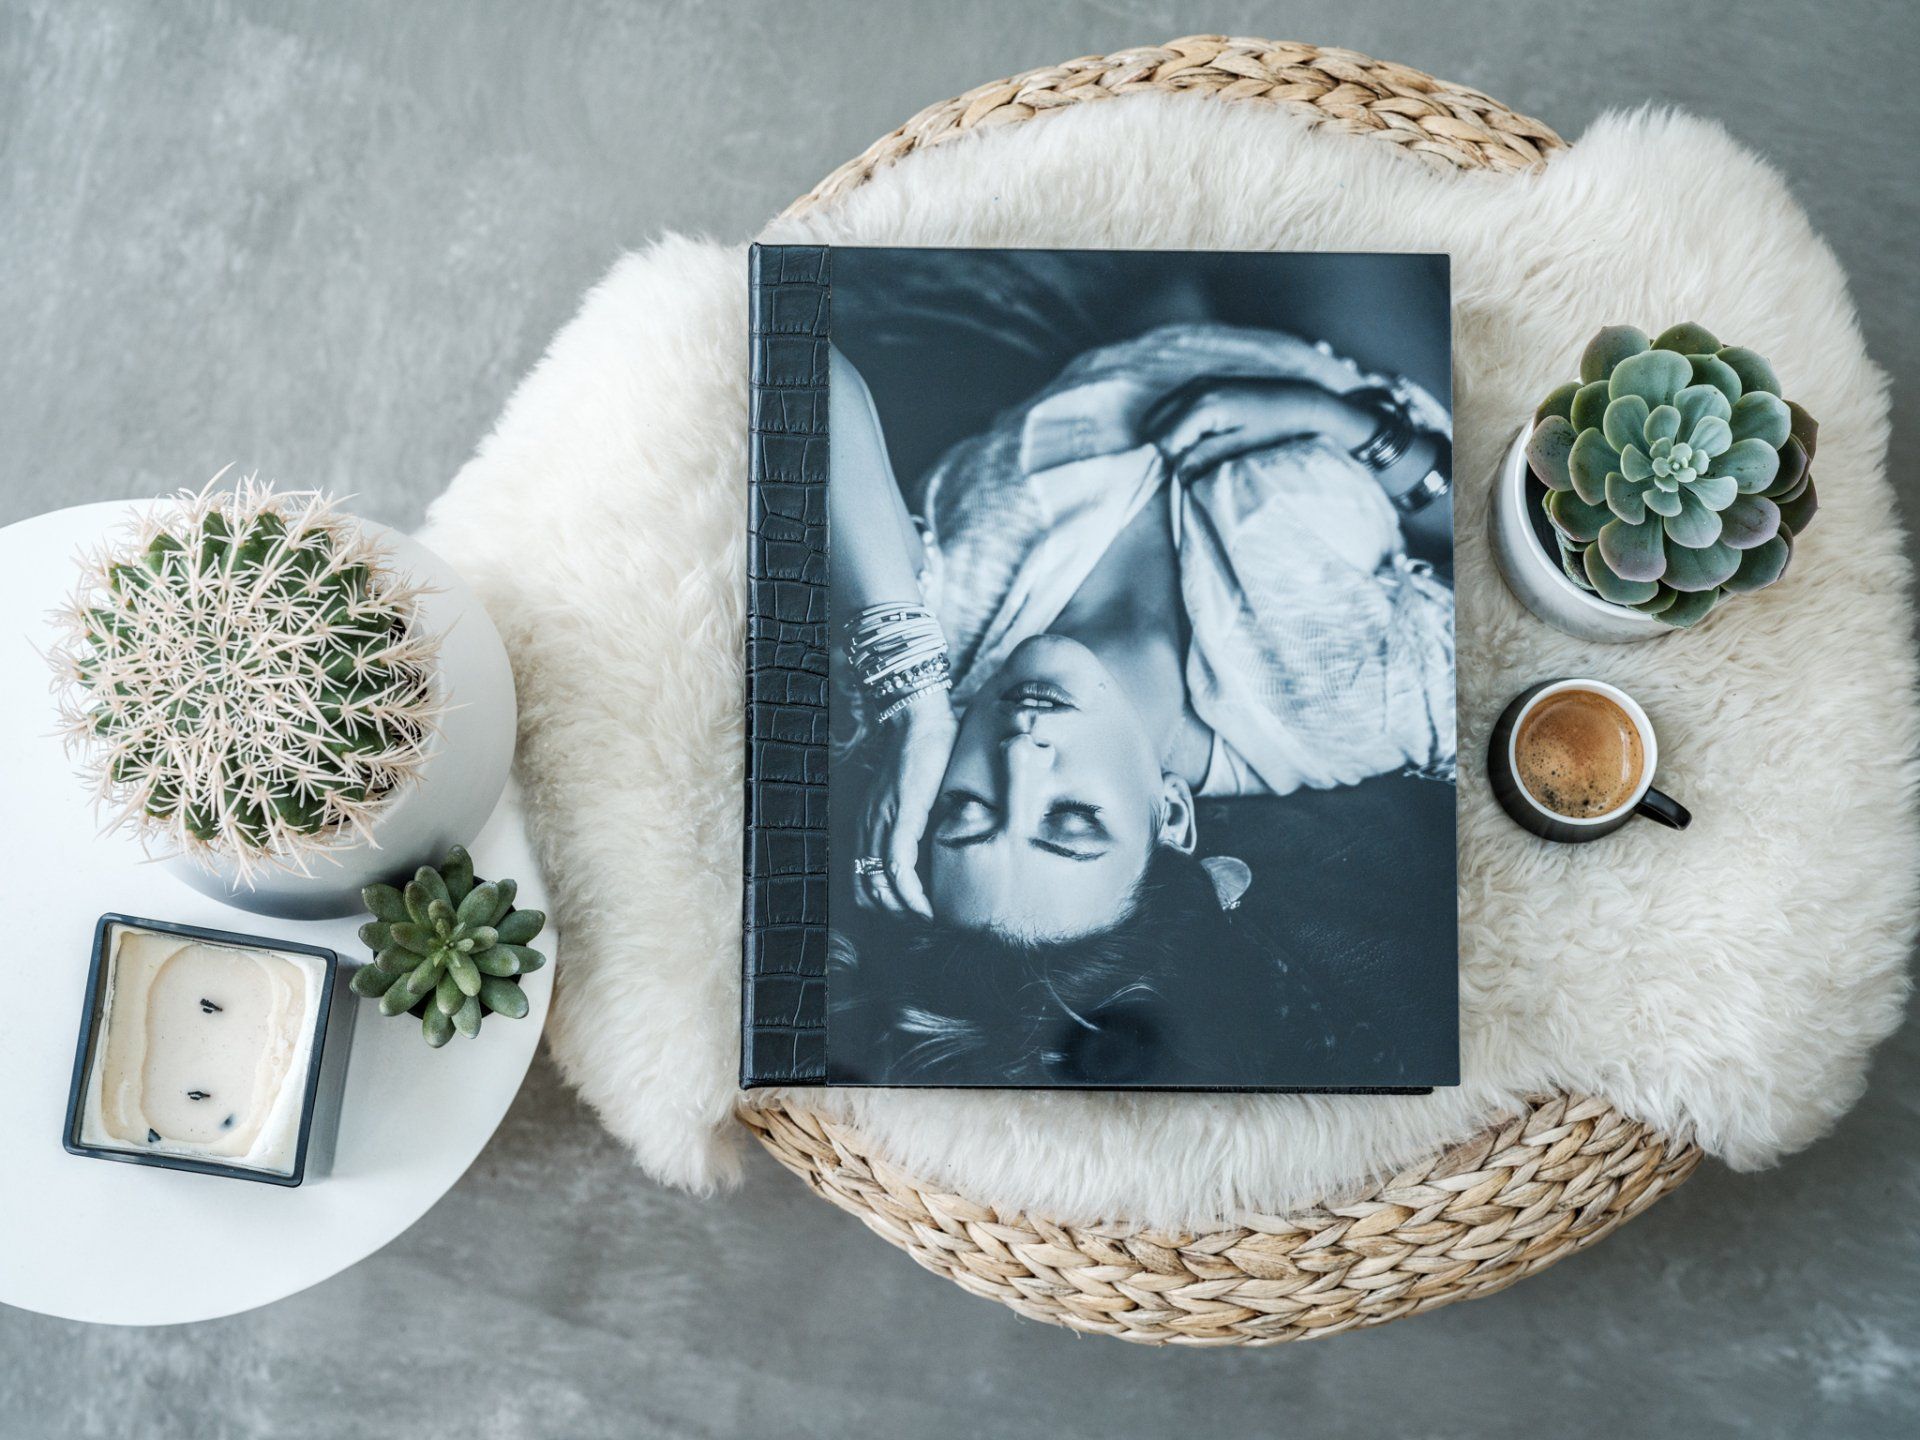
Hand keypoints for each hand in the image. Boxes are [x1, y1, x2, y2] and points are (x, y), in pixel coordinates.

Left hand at [858, 695, 957, 916]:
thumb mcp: (920, 799)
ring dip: (902, 911)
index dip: (885, 907)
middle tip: (922, 925)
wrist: (920, 719)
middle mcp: (868, 829)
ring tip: (927, 920)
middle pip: (866, 891)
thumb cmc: (926, 754)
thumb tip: (948, 850)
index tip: (913, 920)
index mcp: (871, 826)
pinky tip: (927, 907)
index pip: (864, 881)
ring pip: (880, 886)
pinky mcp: (900, 816)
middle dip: (894, 916)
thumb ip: (925, 824)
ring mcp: (881, 823)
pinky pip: (898, 867)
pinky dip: (911, 895)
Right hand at [1145, 379, 1358, 477]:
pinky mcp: (1199, 383)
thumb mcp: (1240, 447)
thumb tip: (1176, 473)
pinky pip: (1168, 405)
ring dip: (1163, 435)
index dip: (1169, 461)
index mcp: (1204, 405)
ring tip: (1187, 451)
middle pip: (1153, 425)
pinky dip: (1169, 423)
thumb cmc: (1273, 426)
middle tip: (1183, 464)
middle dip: (1161, 448)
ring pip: (1156, 414)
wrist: (1297, 399)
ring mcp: (1195, 383)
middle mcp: (1194, 389)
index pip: (1164, 439)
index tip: (1184, 473)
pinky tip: (1190, 437)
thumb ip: (1204, 456)